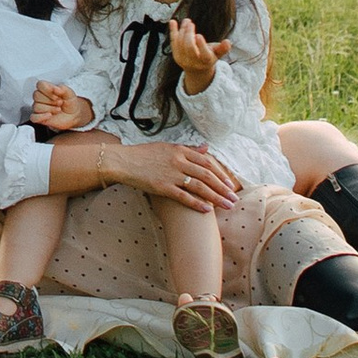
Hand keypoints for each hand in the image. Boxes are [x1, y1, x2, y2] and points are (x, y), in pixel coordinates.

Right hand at [28, 81, 93, 135]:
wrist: (73, 115)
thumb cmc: (69, 103)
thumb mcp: (70, 93)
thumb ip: (63, 88)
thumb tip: (55, 88)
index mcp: (47, 89)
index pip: (40, 84)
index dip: (47, 89)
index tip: (57, 94)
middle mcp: (41, 98)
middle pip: (36, 95)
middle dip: (50, 100)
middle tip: (60, 102)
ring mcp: (40, 108)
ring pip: (36, 106)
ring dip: (49, 108)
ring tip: (58, 109)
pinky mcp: (40, 118)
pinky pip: (33, 117)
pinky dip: (41, 117)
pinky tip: (50, 115)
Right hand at [117, 140, 239, 209]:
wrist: (123, 161)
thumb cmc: (143, 154)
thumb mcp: (167, 147)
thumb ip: (188, 149)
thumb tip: (206, 147)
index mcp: (179, 150)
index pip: (206, 162)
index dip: (220, 173)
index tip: (230, 183)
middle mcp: (178, 161)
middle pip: (207, 175)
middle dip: (223, 188)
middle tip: (234, 198)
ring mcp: (171, 174)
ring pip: (199, 186)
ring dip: (215, 197)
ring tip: (227, 206)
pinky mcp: (163, 187)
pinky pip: (184, 196)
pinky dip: (197, 203)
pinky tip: (208, 210)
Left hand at [168, 16, 228, 92]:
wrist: (197, 70)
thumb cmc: (209, 57)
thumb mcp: (217, 53)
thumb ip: (223, 48)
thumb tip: (228, 42)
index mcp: (206, 61)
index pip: (204, 55)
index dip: (201, 45)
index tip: (198, 35)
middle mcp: (194, 62)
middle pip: (189, 48)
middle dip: (189, 34)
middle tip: (191, 23)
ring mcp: (183, 59)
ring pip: (180, 44)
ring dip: (182, 31)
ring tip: (187, 21)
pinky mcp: (176, 55)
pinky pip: (173, 42)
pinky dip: (173, 31)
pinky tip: (172, 21)